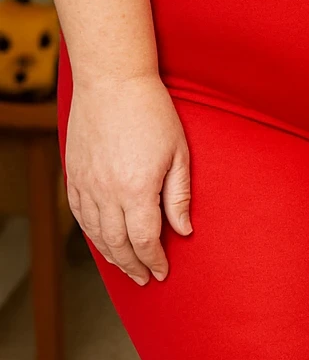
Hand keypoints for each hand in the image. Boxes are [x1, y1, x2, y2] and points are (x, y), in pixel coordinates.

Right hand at [65, 74, 191, 284]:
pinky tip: (102, 240)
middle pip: (118, 244)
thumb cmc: (152, 112)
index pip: (145, 240)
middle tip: (144, 278)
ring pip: (95, 234)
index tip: (161, 271)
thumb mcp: (178, 152)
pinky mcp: (74, 174)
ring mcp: (86, 184)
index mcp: (137, 188)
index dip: (153, 260)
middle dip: (133, 266)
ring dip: (111, 255)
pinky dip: (91, 233)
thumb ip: (178, 195)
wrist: (112, 81)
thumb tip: (183, 230)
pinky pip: (79, 215)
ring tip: (125, 267)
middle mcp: (107, 192)